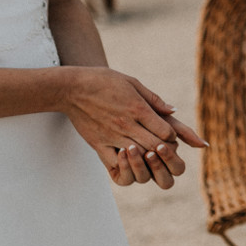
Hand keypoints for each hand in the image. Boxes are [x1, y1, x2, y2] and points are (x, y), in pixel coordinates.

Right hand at [63, 67, 207, 188]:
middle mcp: (127, 124)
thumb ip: (154, 99)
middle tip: (164, 149)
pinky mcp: (98, 144)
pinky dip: (125, 165)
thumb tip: (173, 111)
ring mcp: (112, 136)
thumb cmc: (104, 81)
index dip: (172, 136)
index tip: (170, 135)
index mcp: (138, 108)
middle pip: (155, 146)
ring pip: (138, 156)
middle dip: (164, 150)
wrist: (72, 88)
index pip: (165, 131)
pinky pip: (114, 163)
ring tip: (149, 155)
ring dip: (147, 158)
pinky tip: (128, 160)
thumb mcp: (132, 83)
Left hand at [107, 111, 208, 187]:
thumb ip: (180, 130)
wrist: (103, 100)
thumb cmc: (136, 106)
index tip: (161, 146)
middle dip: (159, 167)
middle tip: (151, 151)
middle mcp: (153, 165)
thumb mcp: (159, 116)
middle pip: (165, 181)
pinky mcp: (118, 169)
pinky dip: (125, 168)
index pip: (177, 168)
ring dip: (139, 166)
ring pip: (143, 180)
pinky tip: (121, 151)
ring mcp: (135, 169)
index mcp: (167, 154)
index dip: (170, 160)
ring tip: (131, 147)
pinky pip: (125, 179)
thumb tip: (204, 145)